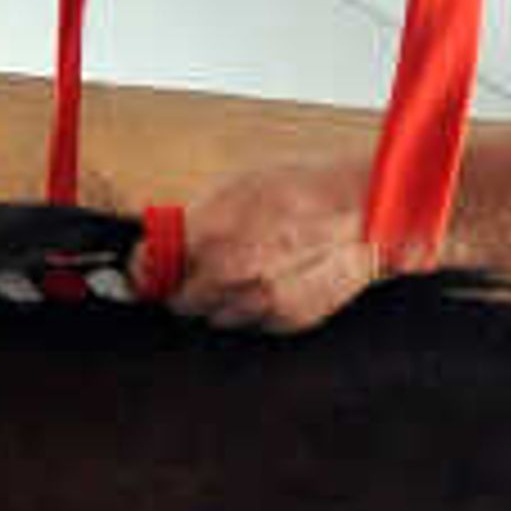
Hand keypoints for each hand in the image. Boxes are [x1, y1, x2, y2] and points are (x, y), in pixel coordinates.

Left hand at [167, 159, 395, 330]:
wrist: (365, 212)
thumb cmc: (308, 188)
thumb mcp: (240, 185)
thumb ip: (197, 217)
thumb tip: (164, 240)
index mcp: (210, 230)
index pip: (149, 267)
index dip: (145, 268)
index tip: (145, 268)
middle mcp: (229, 272)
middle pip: (179, 302)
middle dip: (183, 288)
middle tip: (194, 273)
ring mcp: (257, 301)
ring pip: (214, 319)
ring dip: (218, 303)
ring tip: (241, 276)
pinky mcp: (285, 320)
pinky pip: (251, 325)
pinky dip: (252, 311)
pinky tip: (270, 285)